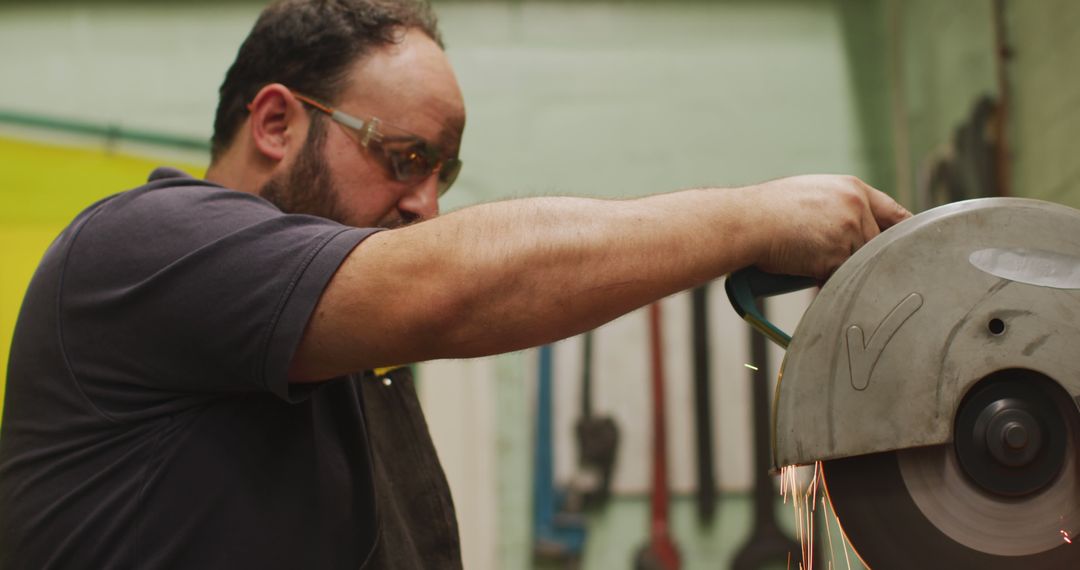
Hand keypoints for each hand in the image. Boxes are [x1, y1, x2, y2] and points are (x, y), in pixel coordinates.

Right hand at [753, 175, 910, 278]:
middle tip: (842, 265)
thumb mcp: (810, 194)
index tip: (908, 247)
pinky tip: (807, 274)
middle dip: (859, 257)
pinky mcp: (837, 255)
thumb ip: (837, 207)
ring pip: (859, 263)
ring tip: (810, 263)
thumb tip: (847, 230)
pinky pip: (842, 278)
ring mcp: (849, 231)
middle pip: (877, 244)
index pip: (893, 213)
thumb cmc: (766, 210)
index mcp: (851, 188)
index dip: (901, 232)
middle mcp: (856, 206)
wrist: (746, 220)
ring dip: (840, 271)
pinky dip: (827, 282)